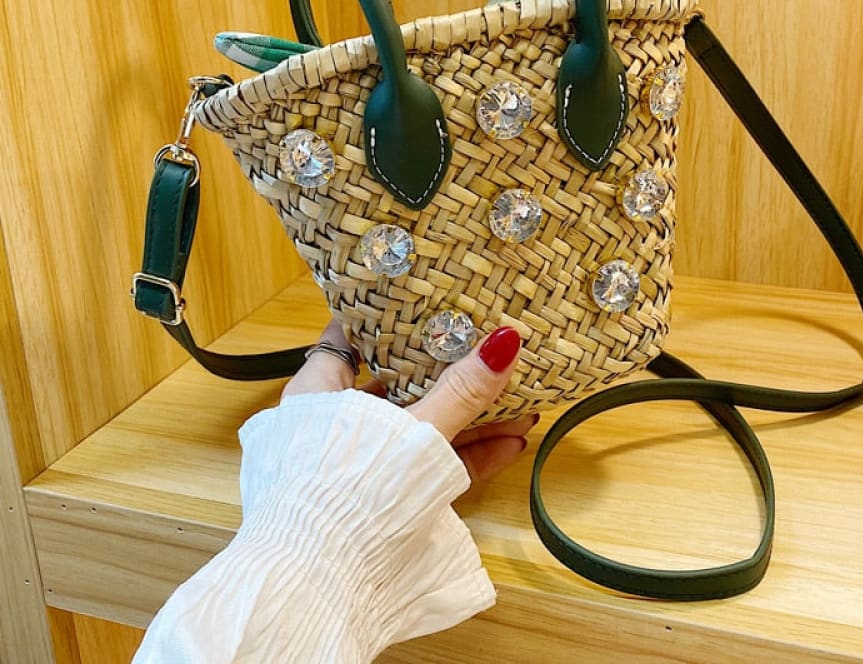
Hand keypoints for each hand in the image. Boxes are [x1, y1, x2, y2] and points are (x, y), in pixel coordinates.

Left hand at [282, 318, 534, 481]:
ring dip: (469, 416)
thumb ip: (459, 391)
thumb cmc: (346, 492)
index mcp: (318, 394)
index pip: (348, 337)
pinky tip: (511, 444)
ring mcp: (362, 467)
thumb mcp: (411, 432)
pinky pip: (430, 468)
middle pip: (397, 383)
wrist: (319, 590)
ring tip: (519, 398)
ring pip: (420, 428)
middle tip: (489, 345)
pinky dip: (467, 456)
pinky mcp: (385, 503)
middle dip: (448, 370)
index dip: (385, 314)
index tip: (426, 296)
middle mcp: (336, 427)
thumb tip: (506, 340)